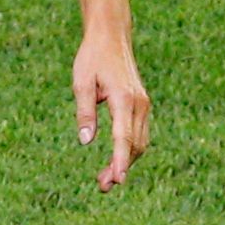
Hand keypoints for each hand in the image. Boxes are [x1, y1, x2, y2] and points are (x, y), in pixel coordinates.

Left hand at [73, 34, 150, 191]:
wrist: (111, 37)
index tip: (117, 179)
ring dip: (125, 162)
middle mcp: (138, 103)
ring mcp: (143, 104)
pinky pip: (139, 134)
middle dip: (120, 167)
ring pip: (139, 142)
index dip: (120, 160)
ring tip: (105, 180)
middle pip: (134, 145)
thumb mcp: (81, 83)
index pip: (123, 136)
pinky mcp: (142, 105)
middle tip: (102, 187)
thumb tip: (86, 141)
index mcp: (123, 98)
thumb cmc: (92, 58)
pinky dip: (129, 150)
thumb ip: (84, 112)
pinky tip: (115, 162)